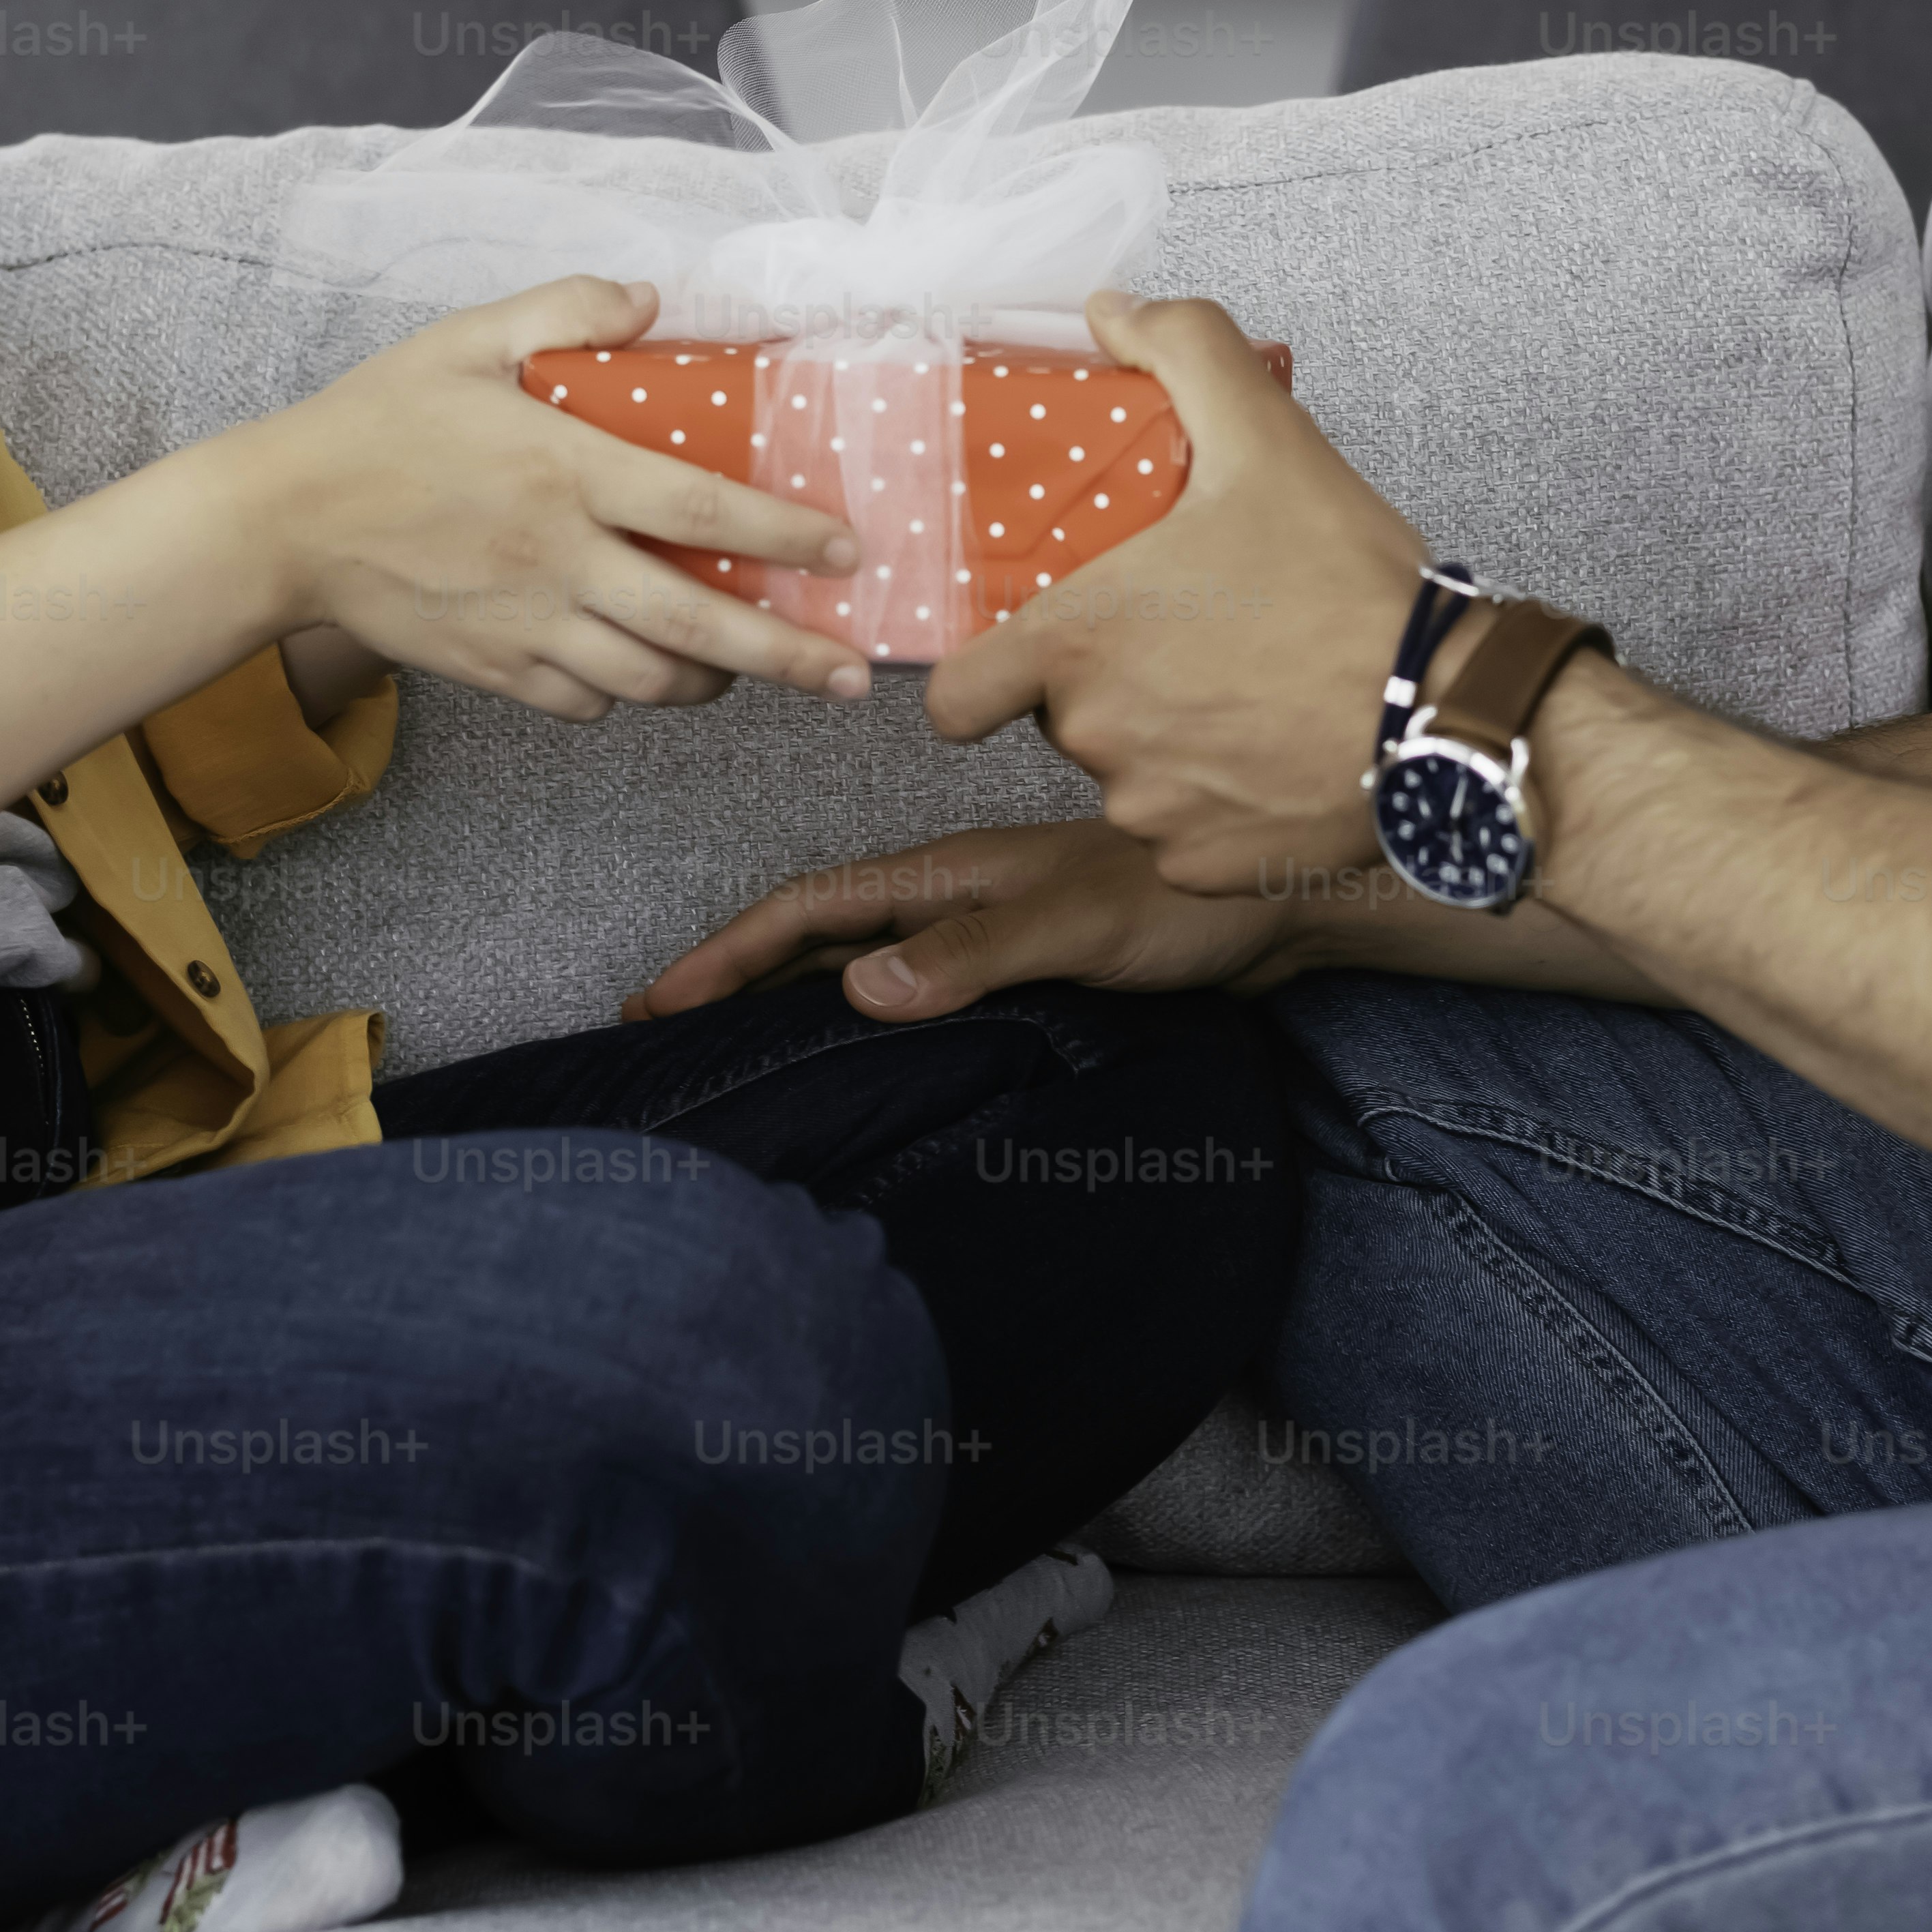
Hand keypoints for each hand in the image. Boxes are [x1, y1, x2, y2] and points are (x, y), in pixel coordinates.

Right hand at [235, 278, 870, 722]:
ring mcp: (527, 625)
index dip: (788, 536)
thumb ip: (566, 311)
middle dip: (792, 658)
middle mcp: (559, 559)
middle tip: (856, 676)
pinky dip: (627, 695)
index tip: (849, 554)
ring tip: (751, 671)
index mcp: (565, 471)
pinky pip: (586, 701)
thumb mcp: (466, 339)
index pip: (705, 512)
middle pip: (702, 627)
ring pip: (652, 679)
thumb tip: (651, 299)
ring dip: (715, 682)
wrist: (279, 522)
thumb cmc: (376, 422)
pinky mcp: (494, 670)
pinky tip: (645, 670)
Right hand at [626, 820, 1311, 1022]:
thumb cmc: (1181, 908)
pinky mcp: (1016, 968)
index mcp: (947, 874)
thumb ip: (972, 954)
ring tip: (723, 1048)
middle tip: (657, 1032)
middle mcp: (952, 898)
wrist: (1274, 912)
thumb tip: (859, 988)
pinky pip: (910, 991)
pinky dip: (856, 1017)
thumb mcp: (1073, 929)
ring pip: (856, 962)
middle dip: (731, 976)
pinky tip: (846, 1057)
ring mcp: (981, 932)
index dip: (729, 952)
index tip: (659, 1002)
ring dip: (785, 996)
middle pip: (816, 934)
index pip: (810, 910)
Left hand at [925, 289, 1427, 893]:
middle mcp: (1098, 740)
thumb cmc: (1352, 590)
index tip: (1029, 653)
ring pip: (1127, 777)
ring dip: (1167, 743)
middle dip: (1110, 685)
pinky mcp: (1207, 869)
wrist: (1451, 716)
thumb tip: (1115, 309)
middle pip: (1061, 722)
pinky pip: (1185, 838)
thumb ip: (1184, 350)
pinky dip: (1218, 805)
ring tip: (1246, 691)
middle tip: (1191, 637)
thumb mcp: (1267, 437)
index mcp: (1080, 645)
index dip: (981, 677)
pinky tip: (1274, 755)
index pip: (957, 698)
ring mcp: (1152, 813)